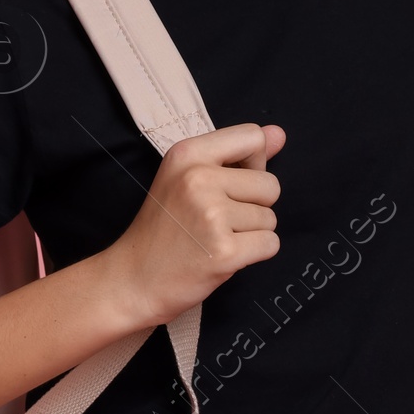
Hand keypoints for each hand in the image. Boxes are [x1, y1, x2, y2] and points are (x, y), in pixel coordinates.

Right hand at [100, 122, 284, 328]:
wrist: (134, 280)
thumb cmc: (164, 229)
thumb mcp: (188, 178)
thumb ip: (237, 154)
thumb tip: (279, 134)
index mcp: (188, 154)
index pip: (252, 137)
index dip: (252, 164)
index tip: (229, 184)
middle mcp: (198, 179)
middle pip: (270, 184)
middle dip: (254, 206)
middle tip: (217, 221)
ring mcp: (212, 215)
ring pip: (270, 218)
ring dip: (251, 233)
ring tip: (215, 238)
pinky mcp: (225, 250)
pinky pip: (270, 244)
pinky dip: (255, 254)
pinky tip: (225, 255)